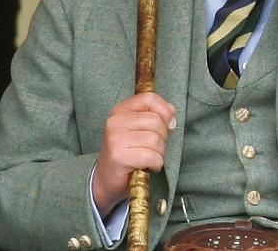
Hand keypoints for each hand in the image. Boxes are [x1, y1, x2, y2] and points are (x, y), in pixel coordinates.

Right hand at [92, 92, 175, 216]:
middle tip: (153, 148)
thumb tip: (172, 110)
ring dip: (159, 153)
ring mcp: (115, 138)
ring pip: (155, 140)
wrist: (106, 178)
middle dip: (163, 138)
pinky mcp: (119, 156)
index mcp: (120, 110)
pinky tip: (147, 166)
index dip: (165, 111)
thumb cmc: (126, 153)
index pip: (149, 99)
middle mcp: (115, 121)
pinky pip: (151, 156)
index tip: (169, 124)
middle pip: (156, 121)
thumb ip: (154, 116)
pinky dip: (155, 164)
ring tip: (148, 158)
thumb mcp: (137, 129)